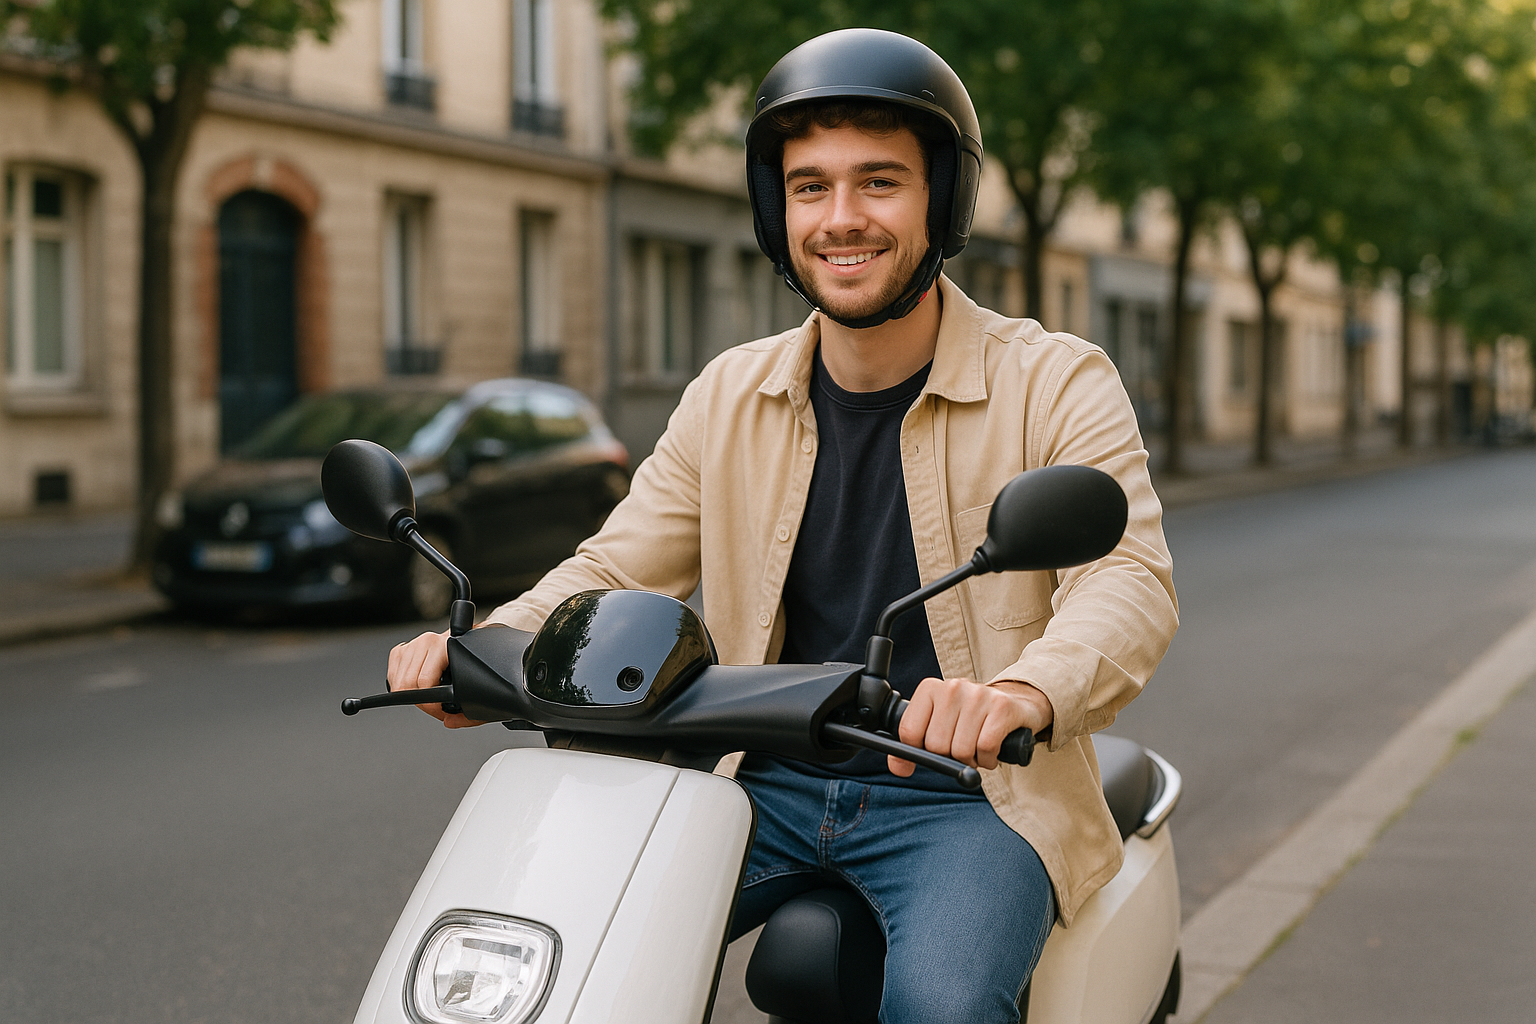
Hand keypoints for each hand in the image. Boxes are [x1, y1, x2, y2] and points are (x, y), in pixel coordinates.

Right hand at [386, 629, 484, 727]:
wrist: (468, 642)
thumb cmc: (472, 659)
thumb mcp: (477, 682)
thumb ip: (468, 708)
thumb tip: (449, 721)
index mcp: (444, 645)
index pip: (424, 681)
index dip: (431, 704)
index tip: (439, 711)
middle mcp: (426, 642)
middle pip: (407, 684)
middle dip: (421, 703)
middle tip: (434, 708)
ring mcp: (412, 644)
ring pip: (397, 681)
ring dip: (409, 696)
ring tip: (427, 698)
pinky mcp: (402, 650)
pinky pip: (392, 675)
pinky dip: (400, 687)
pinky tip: (416, 688)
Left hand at [889, 677, 1053, 776]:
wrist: (1015, 703)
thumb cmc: (971, 719)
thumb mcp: (937, 724)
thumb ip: (913, 744)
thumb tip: (899, 768)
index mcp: (930, 689)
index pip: (909, 732)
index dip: (917, 753)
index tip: (930, 755)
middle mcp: (952, 688)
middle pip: (936, 745)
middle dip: (950, 757)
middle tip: (962, 748)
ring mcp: (978, 695)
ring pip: (961, 750)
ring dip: (972, 760)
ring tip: (978, 748)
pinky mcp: (1001, 707)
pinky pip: (985, 748)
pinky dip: (989, 759)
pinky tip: (991, 750)